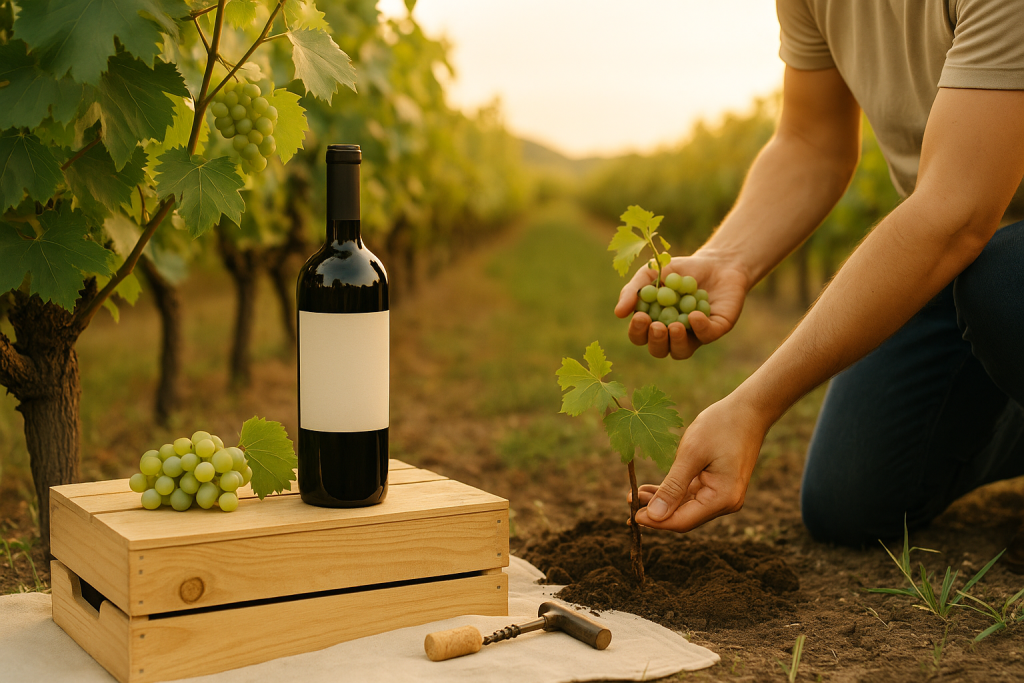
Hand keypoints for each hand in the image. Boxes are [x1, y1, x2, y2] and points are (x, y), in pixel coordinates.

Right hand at [614, 252, 748, 358]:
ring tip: (674, 326)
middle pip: (659, 350)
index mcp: (654, 323)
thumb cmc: (678, 270)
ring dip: (676, 342)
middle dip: (656, 341)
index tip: (640, 317)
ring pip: (681, 351)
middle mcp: (672, 335)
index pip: (640, 336)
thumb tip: (618, 313)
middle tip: (657, 326)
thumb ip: (633, 291)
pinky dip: (699, 328)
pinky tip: (695, 315)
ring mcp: (694, 335)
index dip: (637, 331)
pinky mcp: (716, 329)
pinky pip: (706, 336)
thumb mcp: (651, 273)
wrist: (715, 262)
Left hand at [631, 396, 766, 531]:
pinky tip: (651, 489)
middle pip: (684, 517)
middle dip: (656, 512)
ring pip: (686, 507)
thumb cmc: (720, 426)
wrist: (748, 409)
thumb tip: (653, 516)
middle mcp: (726, 503)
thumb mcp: (691, 454)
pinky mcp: (719, 485)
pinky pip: (692, 495)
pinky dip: (672, 492)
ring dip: (661, 502)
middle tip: (627, 502)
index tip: (631, 515)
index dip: (656, 521)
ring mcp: (723, 495)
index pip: (682, 521)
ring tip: (634, 494)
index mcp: (722, 498)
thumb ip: (672, 487)